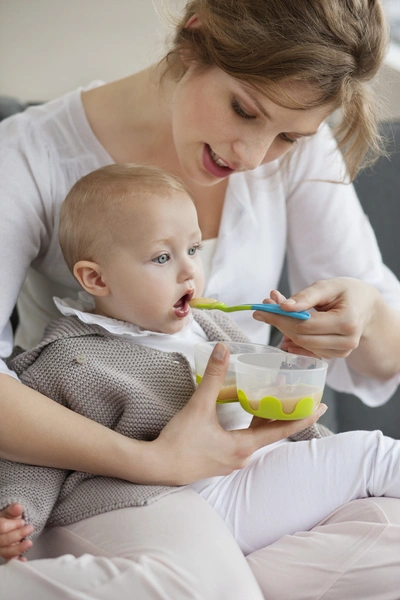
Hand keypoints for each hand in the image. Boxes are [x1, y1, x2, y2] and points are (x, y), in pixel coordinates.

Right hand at [0, 503, 32, 560]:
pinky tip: (23, 560)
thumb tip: (18, 507)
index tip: (23, 522)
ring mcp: (0, 548)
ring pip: (6, 551)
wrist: (10, 524)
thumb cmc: (9, 517)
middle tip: (30, 528)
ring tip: (29, 543)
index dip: (13, 525)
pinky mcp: (5, 554)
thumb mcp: (11, 511)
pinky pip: (10, 559)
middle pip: (3, 540)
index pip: (1, 527)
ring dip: (18, 548)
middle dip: (18, 535)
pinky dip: (17, 560)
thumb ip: (13, 509)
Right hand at [152, 342, 326, 484]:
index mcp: (243, 446)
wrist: (155, 467)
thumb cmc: (179, 441)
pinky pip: (244, 440)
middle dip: (286, 414)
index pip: (282, 431)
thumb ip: (213, 376)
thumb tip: (223, 349)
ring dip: (267, 419)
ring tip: (275, 399)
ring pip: (257, 436)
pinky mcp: (219, 460)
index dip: (303, 417)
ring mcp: (230, 461)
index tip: (321, 406)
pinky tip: (245, 413)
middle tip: (300, 396)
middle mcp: (242, 456)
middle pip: (271, 432)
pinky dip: (251, 425)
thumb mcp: (198, 406)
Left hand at [255, 277, 399, 378]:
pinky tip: (284, 330)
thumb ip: (306, 296)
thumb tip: (283, 306)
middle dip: (279, 323)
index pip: (305, 325)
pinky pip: (309, 351)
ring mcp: (342, 352)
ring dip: (284, 330)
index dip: (281, 318)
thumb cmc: (348, 292)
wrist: (367, 306)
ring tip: (275, 312)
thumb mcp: (328, 286)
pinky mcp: (335, 355)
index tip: (262, 308)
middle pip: (302, 338)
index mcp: (347, 322)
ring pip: (303, 345)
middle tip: (264, 309)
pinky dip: (293, 341)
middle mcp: (346, 342)